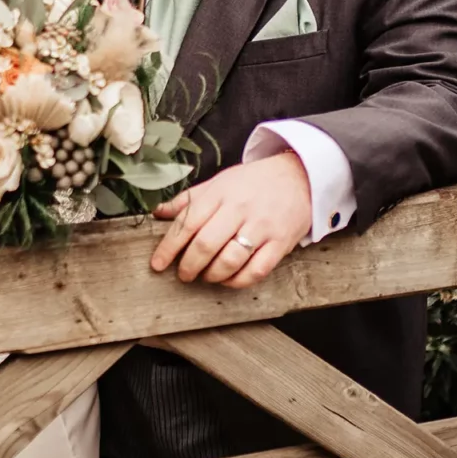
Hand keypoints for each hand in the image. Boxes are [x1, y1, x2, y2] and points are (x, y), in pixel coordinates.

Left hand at [149, 151, 311, 288]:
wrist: (299, 177)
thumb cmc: (253, 182)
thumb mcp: (218, 183)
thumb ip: (188, 200)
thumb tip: (157, 213)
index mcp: (220, 193)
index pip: (188, 222)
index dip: (169, 247)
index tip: (158, 263)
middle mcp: (239, 209)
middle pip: (207, 244)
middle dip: (189, 265)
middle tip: (183, 274)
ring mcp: (261, 227)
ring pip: (230, 260)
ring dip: (212, 275)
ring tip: (205, 276)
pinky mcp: (280, 243)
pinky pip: (256, 270)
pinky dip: (238, 281)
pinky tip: (228, 279)